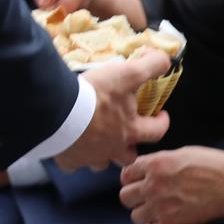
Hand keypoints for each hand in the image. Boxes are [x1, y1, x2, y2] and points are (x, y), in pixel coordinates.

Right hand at [51, 50, 171, 171]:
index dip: (162, 123)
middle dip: (131, 147)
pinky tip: (70, 144)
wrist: (57, 110)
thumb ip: (150, 66)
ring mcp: (91, 157)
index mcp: (130, 130)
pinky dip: (75, 156)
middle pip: (129, 157)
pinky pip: (74, 163)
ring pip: (102, 163)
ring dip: (103, 153)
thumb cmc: (94, 94)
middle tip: (127, 134)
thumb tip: (167, 60)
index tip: (160, 116)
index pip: (157, 132)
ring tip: (97, 139)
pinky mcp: (69, 160)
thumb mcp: (127, 73)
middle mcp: (113, 149)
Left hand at [119, 147, 223, 223]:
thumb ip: (160, 161)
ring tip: (156, 212)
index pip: (126, 174)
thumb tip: (149, 169)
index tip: (139, 182)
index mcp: (155, 164)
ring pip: (135, 216)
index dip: (132, 178)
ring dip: (144, 214)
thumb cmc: (213, 164)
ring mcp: (160, 206)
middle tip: (147, 198)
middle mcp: (153, 185)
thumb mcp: (182, 153)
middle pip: (125, 197)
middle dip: (135, 197)